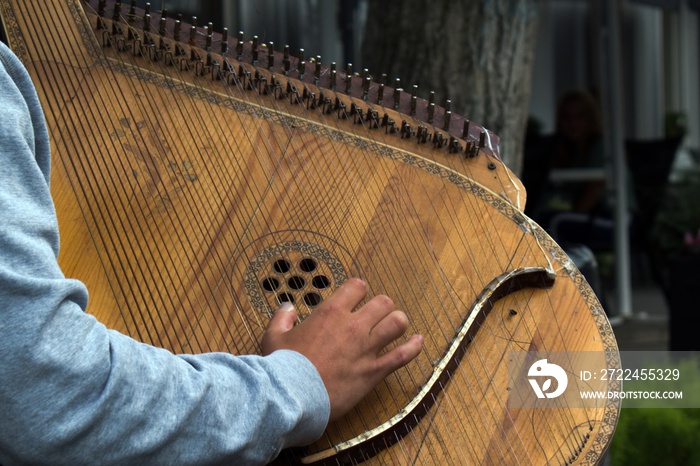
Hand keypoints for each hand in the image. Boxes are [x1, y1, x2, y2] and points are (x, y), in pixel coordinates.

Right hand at [261, 278, 423, 421]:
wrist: (292, 396)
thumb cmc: (282, 367)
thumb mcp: (273, 337)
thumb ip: (282, 318)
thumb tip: (288, 308)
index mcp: (330, 313)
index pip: (356, 286)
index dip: (359, 289)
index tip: (357, 297)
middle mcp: (353, 325)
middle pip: (383, 302)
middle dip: (381, 306)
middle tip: (375, 315)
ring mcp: (366, 348)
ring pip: (397, 323)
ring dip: (397, 322)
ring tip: (394, 326)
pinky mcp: (374, 371)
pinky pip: (402, 355)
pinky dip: (414, 347)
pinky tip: (418, 341)